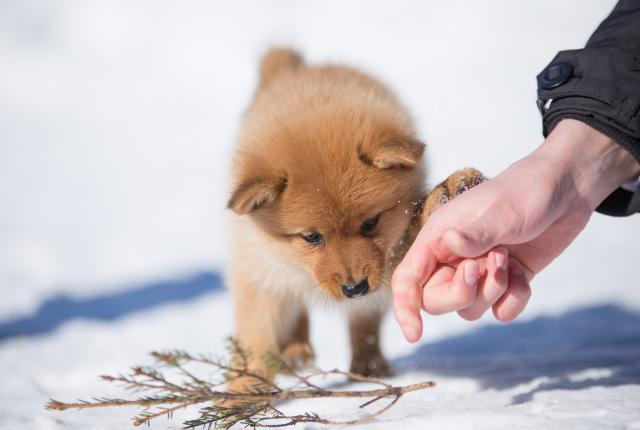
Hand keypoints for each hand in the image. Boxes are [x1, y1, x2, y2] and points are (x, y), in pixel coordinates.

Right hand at [392, 119, 639, 342]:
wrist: (566, 190)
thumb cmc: (525, 192)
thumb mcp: (500, 212)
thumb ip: (474, 235)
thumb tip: (448, 243)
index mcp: (438, 238)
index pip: (408, 278)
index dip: (405, 307)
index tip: (415, 334)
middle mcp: (453, 257)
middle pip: (436, 301)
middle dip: (461, 294)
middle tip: (482, 268)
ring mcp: (480, 271)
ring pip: (469, 308)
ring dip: (492, 292)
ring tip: (508, 259)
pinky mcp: (505, 280)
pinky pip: (500, 311)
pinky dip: (513, 300)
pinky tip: (522, 274)